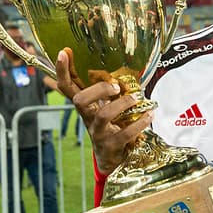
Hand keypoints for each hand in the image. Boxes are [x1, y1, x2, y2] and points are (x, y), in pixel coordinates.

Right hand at [55, 48, 152, 174]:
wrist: (110, 160)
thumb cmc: (109, 127)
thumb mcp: (103, 107)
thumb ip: (106, 91)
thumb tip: (118, 66)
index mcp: (84, 106)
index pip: (67, 86)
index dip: (62, 70)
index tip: (64, 52)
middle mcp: (88, 118)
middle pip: (80, 100)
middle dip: (98, 89)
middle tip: (115, 86)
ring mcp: (98, 133)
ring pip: (103, 115)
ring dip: (121, 104)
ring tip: (136, 99)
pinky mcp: (111, 146)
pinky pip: (124, 134)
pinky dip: (139, 123)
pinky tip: (149, 115)